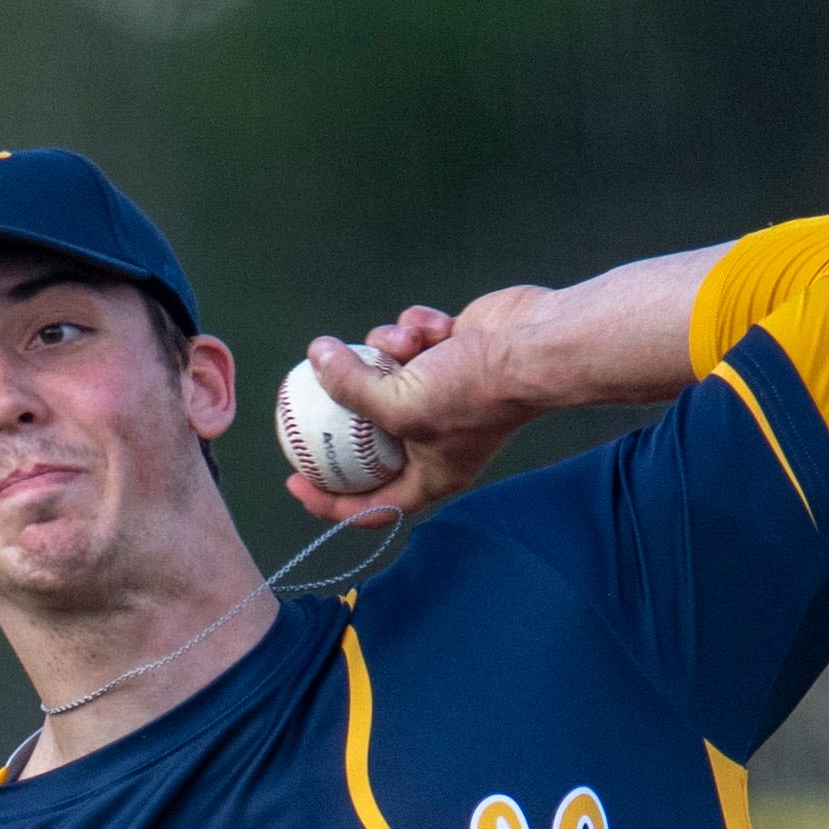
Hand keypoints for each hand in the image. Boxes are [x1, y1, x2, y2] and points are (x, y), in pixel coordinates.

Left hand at [284, 293, 550, 526]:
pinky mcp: (450, 353)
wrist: (534, 345)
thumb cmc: (474, 389)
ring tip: (405, 341)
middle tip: (304, 398)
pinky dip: (417, 329)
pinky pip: (411, 340)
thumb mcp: (398, 401)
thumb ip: (348, 387)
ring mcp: (444, 393)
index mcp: (431, 474)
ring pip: (386, 372)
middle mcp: (436, 439)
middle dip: (347, 408)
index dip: (328, 500)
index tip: (293, 479)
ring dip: (388, 350)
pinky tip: (434, 324)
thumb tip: (314, 358)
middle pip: (372, 436)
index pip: (371, 504)